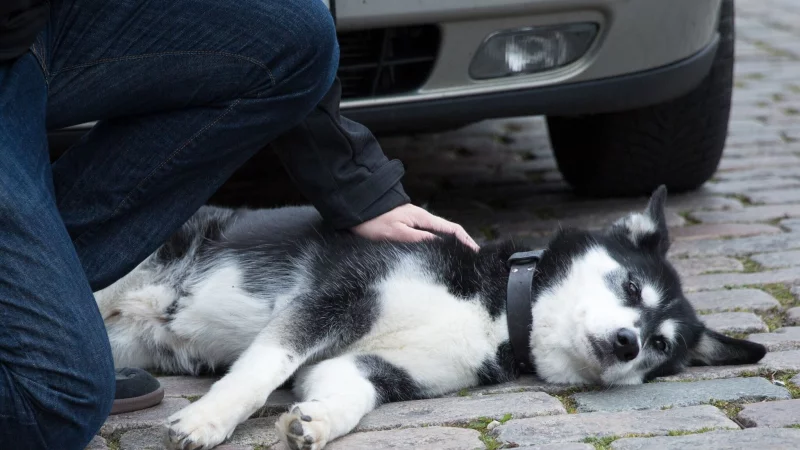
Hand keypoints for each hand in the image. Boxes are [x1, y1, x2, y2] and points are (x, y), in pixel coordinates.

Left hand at [351, 204, 478, 250]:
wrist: (358, 208)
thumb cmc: (374, 222)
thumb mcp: (395, 233)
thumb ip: (417, 238)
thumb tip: (439, 244)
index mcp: (423, 219)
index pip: (451, 228)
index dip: (465, 240)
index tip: (475, 251)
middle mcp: (422, 219)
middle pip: (449, 231)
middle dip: (462, 242)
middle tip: (471, 259)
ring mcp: (416, 221)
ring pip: (440, 233)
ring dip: (451, 243)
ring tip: (459, 258)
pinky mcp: (409, 226)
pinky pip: (430, 235)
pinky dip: (439, 243)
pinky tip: (438, 252)